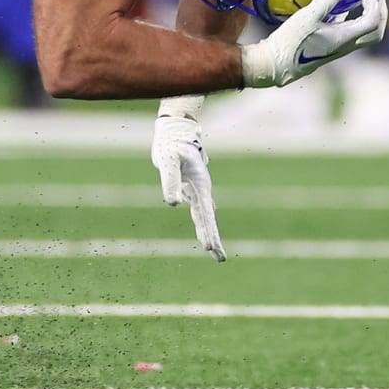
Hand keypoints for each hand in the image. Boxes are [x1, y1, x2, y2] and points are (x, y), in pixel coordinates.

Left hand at [152, 95, 224, 261]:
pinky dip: (202, 216)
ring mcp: (196, 187)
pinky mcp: (189, 184)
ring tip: (212, 248)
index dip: (208, 232)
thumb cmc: (171, 145)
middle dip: (212, 238)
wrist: (175, 131)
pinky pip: (198, 204)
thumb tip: (173, 203)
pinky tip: (205, 218)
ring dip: (207, 230)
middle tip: (219, 258)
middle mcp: (200, 189)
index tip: (212, 249)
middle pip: (207, 218)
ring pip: (203, 213)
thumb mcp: (168, 162)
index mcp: (199, 187)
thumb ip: (170, 181)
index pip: (205, 215)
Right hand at [241, 0, 387, 87]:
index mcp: (345, 38)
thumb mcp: (308, 17)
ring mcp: (337, 49)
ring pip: (363, 35)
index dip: (375, 5)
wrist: (275, 65)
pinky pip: (348, 35)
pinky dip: (351, 22)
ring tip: (361, 3)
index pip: (373, 21)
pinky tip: (337, 13)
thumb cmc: (291, 42)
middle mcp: (345, 46)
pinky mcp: (327, 49)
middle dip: (381, 15)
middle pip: (376, 33)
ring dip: (367, 18)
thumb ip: (326, 0)